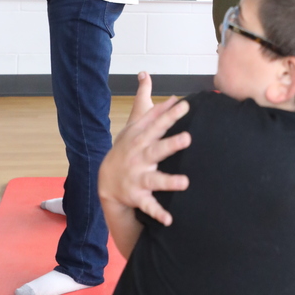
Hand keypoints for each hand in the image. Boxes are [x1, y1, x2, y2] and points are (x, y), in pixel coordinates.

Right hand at [99, 73, 190, 226]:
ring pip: (154, 180)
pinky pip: (149, 206)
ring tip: (185, 182)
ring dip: (169, 182)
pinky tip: (170, 220)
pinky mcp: (138, 196)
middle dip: (171, 144)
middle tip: (188, 138)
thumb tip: (146, 74)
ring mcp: (138, 178)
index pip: (156, 123)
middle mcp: (139, 157)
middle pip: (156, 149)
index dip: (169, 114)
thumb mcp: (133, 122)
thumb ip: (144, 99)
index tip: (185, 104)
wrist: (105, 180)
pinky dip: (158, 214)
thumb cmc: (126, 146)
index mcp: (140, 138)